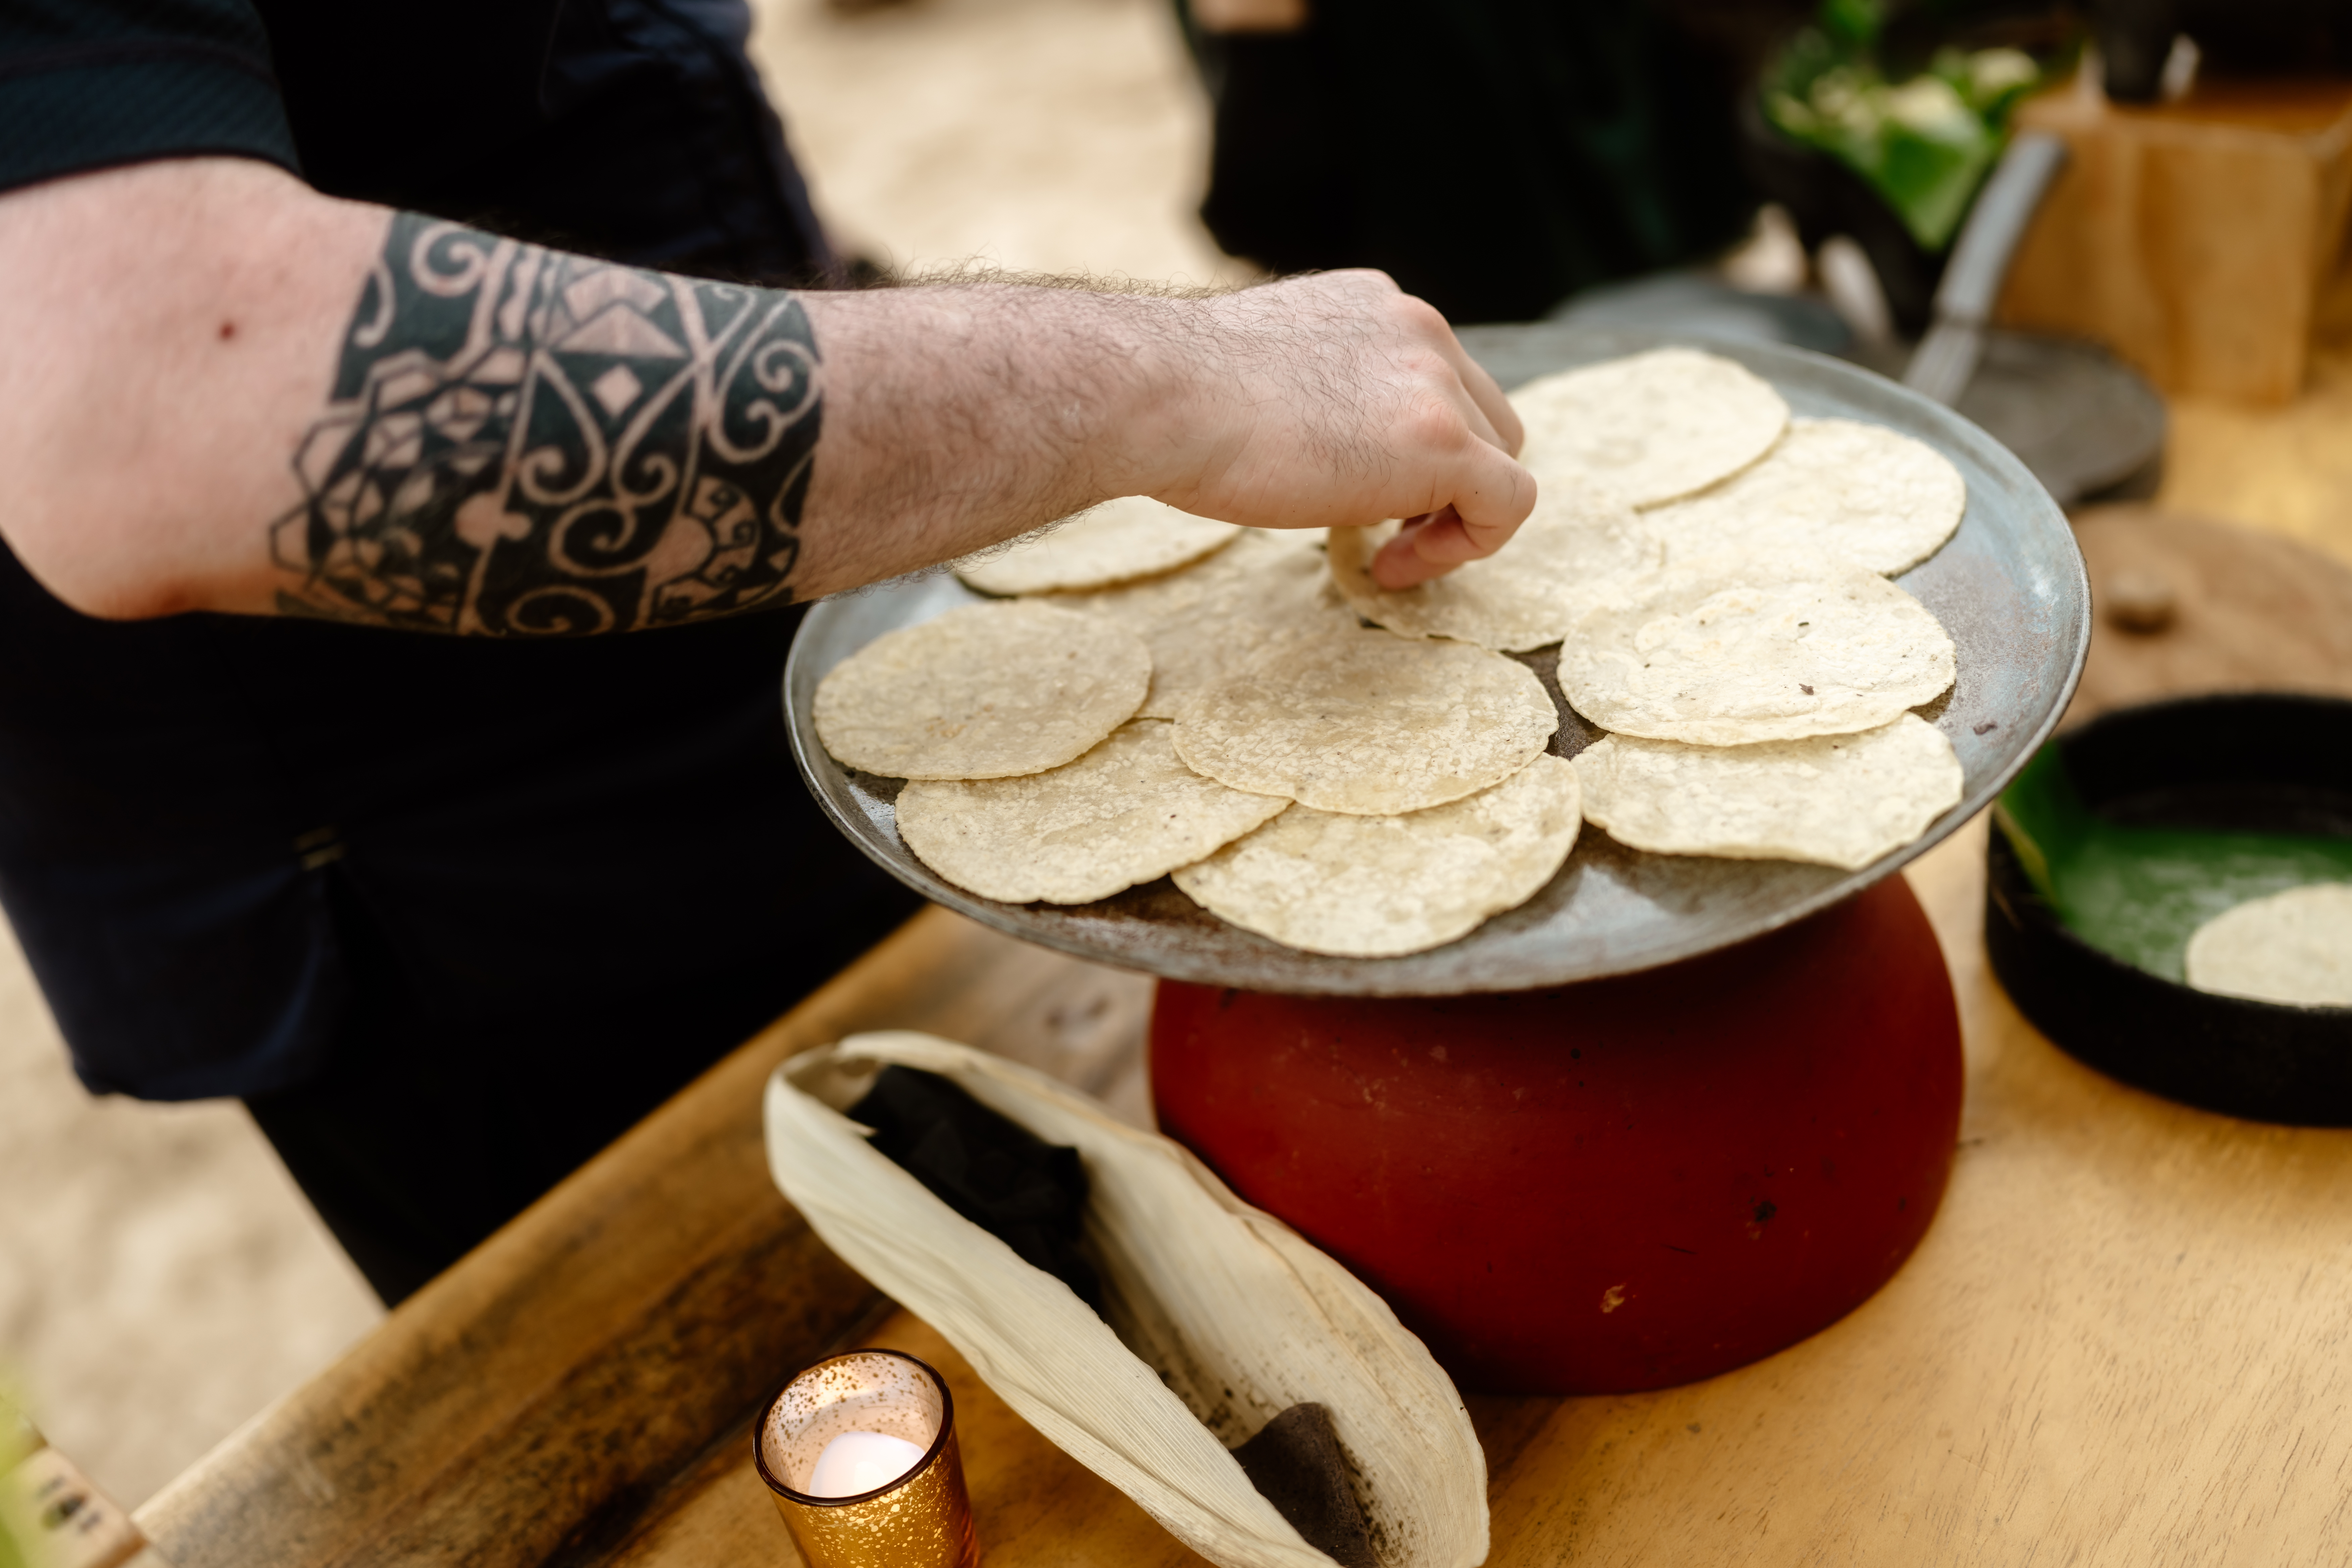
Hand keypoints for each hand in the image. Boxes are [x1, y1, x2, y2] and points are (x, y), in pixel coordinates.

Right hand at [1150, 270, 1532, 589]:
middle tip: (1388, 532)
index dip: (1417, 448)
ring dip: (1453, 516)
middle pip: (1484, 415)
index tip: (1365, 495)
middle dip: (1448, 482)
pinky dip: (1473, 543)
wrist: (1157, 396)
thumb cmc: (1174, 398)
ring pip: (1500, 458)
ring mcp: (1435, 379)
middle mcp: (1418, 327)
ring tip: (1390, 556)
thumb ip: (1312, 391)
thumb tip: (1310, 438)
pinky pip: (1509, 501)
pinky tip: (1399, 565)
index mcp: (1374, 306)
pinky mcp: (1443, 439)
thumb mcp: (1261, 373)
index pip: (1436, 379)